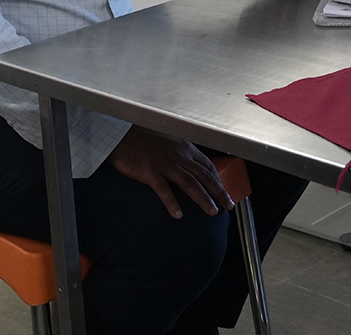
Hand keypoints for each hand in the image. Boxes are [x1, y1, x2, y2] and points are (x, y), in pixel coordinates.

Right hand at [108, 127, 233, 218]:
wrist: (122, 136)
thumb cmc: (144, 140)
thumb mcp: (169, 143)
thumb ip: (181, 154)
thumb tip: (191, 168)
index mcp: (185, 148)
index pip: (208, 165)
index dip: (219, 180)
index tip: (225, 191)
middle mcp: (179, 156)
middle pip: (204, 176)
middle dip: (219, 192)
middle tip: (228, 205)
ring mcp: (165, 164)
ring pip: (190, 184)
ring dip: (203, 199)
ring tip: (212, 211)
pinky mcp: (150, 172)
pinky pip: (164, 190)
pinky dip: (172, 203)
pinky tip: (178, 214)